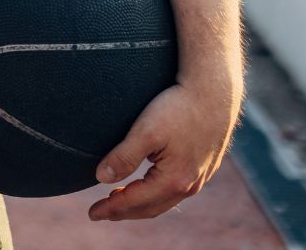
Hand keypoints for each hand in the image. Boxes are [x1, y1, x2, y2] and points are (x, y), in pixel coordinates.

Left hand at [87, 80, 239, 221]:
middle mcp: (190, 185)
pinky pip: (176, 191)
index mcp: (174, 180)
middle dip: (124, 211)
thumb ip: (123, 157)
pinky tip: (146, 186)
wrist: (214, 91)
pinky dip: (156, 195)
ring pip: (164, 201)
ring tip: (117, 200)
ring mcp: (200, 177)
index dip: (111, 208)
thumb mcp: (145, 131)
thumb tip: (101, 178)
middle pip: (151, 208)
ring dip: (140, 204)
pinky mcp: (204, 166)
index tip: (91, 213)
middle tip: (99, 212)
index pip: (135, 202)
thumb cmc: (178, 108)